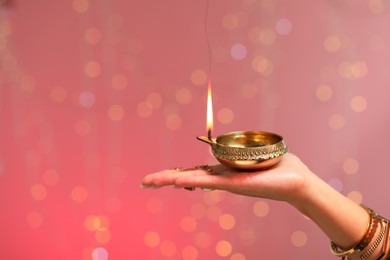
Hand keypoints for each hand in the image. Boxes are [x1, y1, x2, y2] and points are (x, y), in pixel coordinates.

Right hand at [141, 152, 313, 203]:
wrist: (297, 182)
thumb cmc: (280, 167)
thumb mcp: (257, 155)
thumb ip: (247, 150)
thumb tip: (246, 144)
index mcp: (224, 170)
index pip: (196, 171)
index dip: (178, 172)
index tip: (164, 175)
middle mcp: (220, 177)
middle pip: (188, 176)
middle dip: (165, 178)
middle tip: (145, 181)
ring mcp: (224, 181)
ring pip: (190, 179)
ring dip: (168, 179)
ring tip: (148, 181)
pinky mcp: (231, 183)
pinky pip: (204, 180)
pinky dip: (186, 179)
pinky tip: (170, 180)